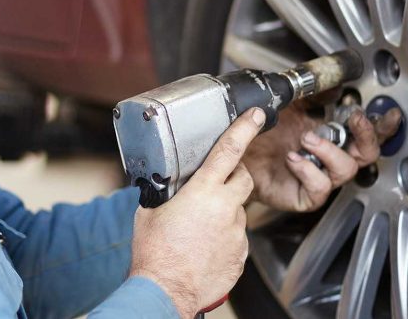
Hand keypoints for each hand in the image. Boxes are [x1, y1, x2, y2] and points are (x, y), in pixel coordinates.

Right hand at [129, 108, 261, 317]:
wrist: (167, 291)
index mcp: (203, 191)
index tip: (256, 116)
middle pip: (243, 178)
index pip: (229, 150)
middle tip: (218, 181)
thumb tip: (166, 187)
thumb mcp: (150, 212)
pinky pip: (237, 238)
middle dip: (235, 174)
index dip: (245, 129)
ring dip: (224, 212)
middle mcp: (225, 208)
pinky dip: (224, 237)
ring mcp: (236, 232)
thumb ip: (166, 193)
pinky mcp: (240, 254)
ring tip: (200, 229)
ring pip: (238, 211)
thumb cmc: (156, 254)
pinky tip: (205, 246)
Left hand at [243, 103, 401, 211]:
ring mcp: (317, 178)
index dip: (381, 127)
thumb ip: (313, 95)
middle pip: (366, 154)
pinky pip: (320, 188)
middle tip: (354, 119)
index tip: (389, 115)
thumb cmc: (260, 134)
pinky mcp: (303, 196)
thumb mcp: (288, 105)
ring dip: (330, 151)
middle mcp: (327, 159)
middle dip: (366, 136)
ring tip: (307, 138)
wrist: (234, 153)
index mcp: (330, 136)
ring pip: (345, 170)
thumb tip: (335, 84)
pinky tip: (293, 158)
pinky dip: (309, 171)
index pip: (365, 134)